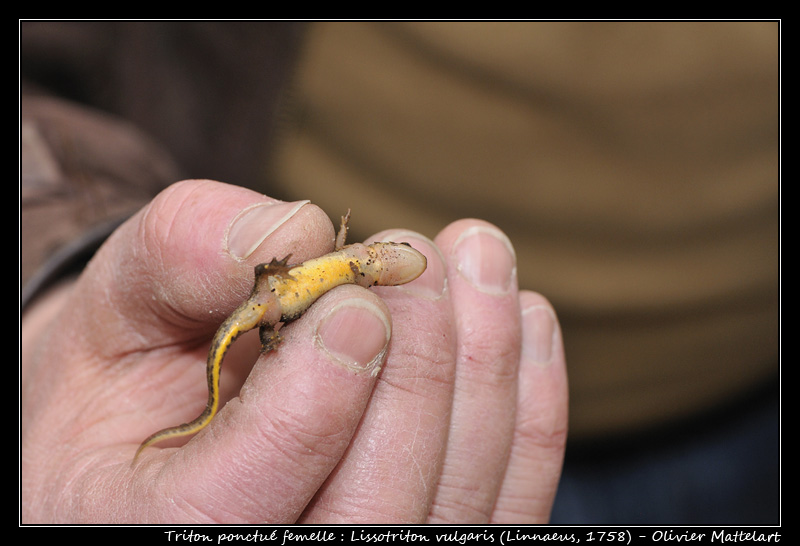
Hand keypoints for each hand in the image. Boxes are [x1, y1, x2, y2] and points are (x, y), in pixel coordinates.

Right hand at [20, 179, 566, 522]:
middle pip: (372, 509)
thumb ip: (179, 258)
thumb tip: (290, 232)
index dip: (317, 395)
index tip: (358, 293)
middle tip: (419, 258)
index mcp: (153, 528)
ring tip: (477, 256)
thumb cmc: (131, 365)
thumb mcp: (115, 302)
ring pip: (454, 509)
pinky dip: (528, 410)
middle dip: (417, 370)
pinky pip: (505, 506)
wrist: (162, 421)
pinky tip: (520, 316)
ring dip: (484, 372)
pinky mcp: (430, 544)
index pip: (240, 500)